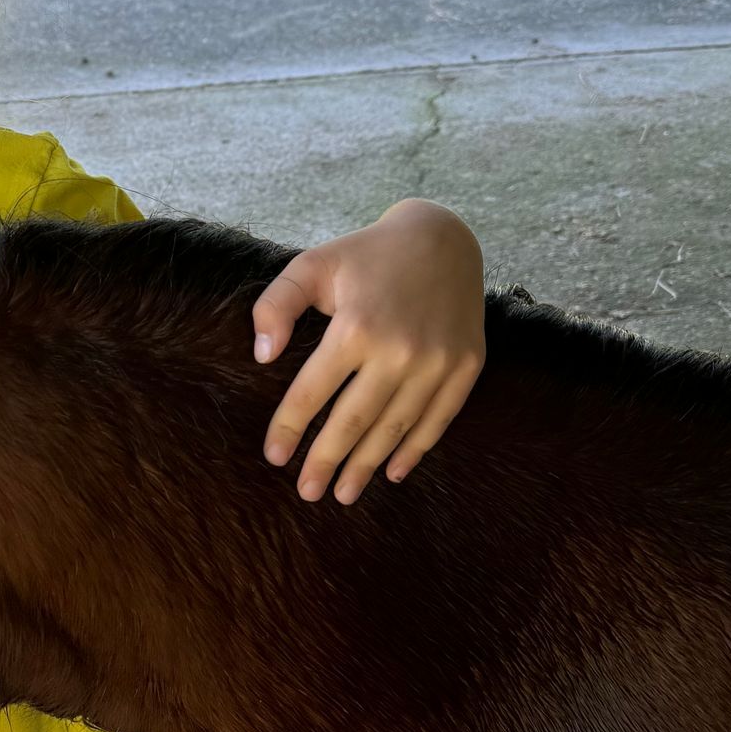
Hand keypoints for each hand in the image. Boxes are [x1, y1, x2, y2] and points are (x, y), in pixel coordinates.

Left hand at [251, 200, 485, 502]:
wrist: (442, 238)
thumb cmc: (366, 255)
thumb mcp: (312, 265)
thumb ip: (276, 306)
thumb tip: (263, 357)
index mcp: (356, 326)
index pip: (313, 392)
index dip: (290, 428)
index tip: (274, 457)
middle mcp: (400, 349)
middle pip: (354, 421)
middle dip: (326, 461)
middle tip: (307, 492)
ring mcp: (439, 361)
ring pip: (394, 429)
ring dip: (366, 466)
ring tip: (343, 493)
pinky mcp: (467, 366)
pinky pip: (436, 421)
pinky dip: (413, 450)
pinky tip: (391, 472)